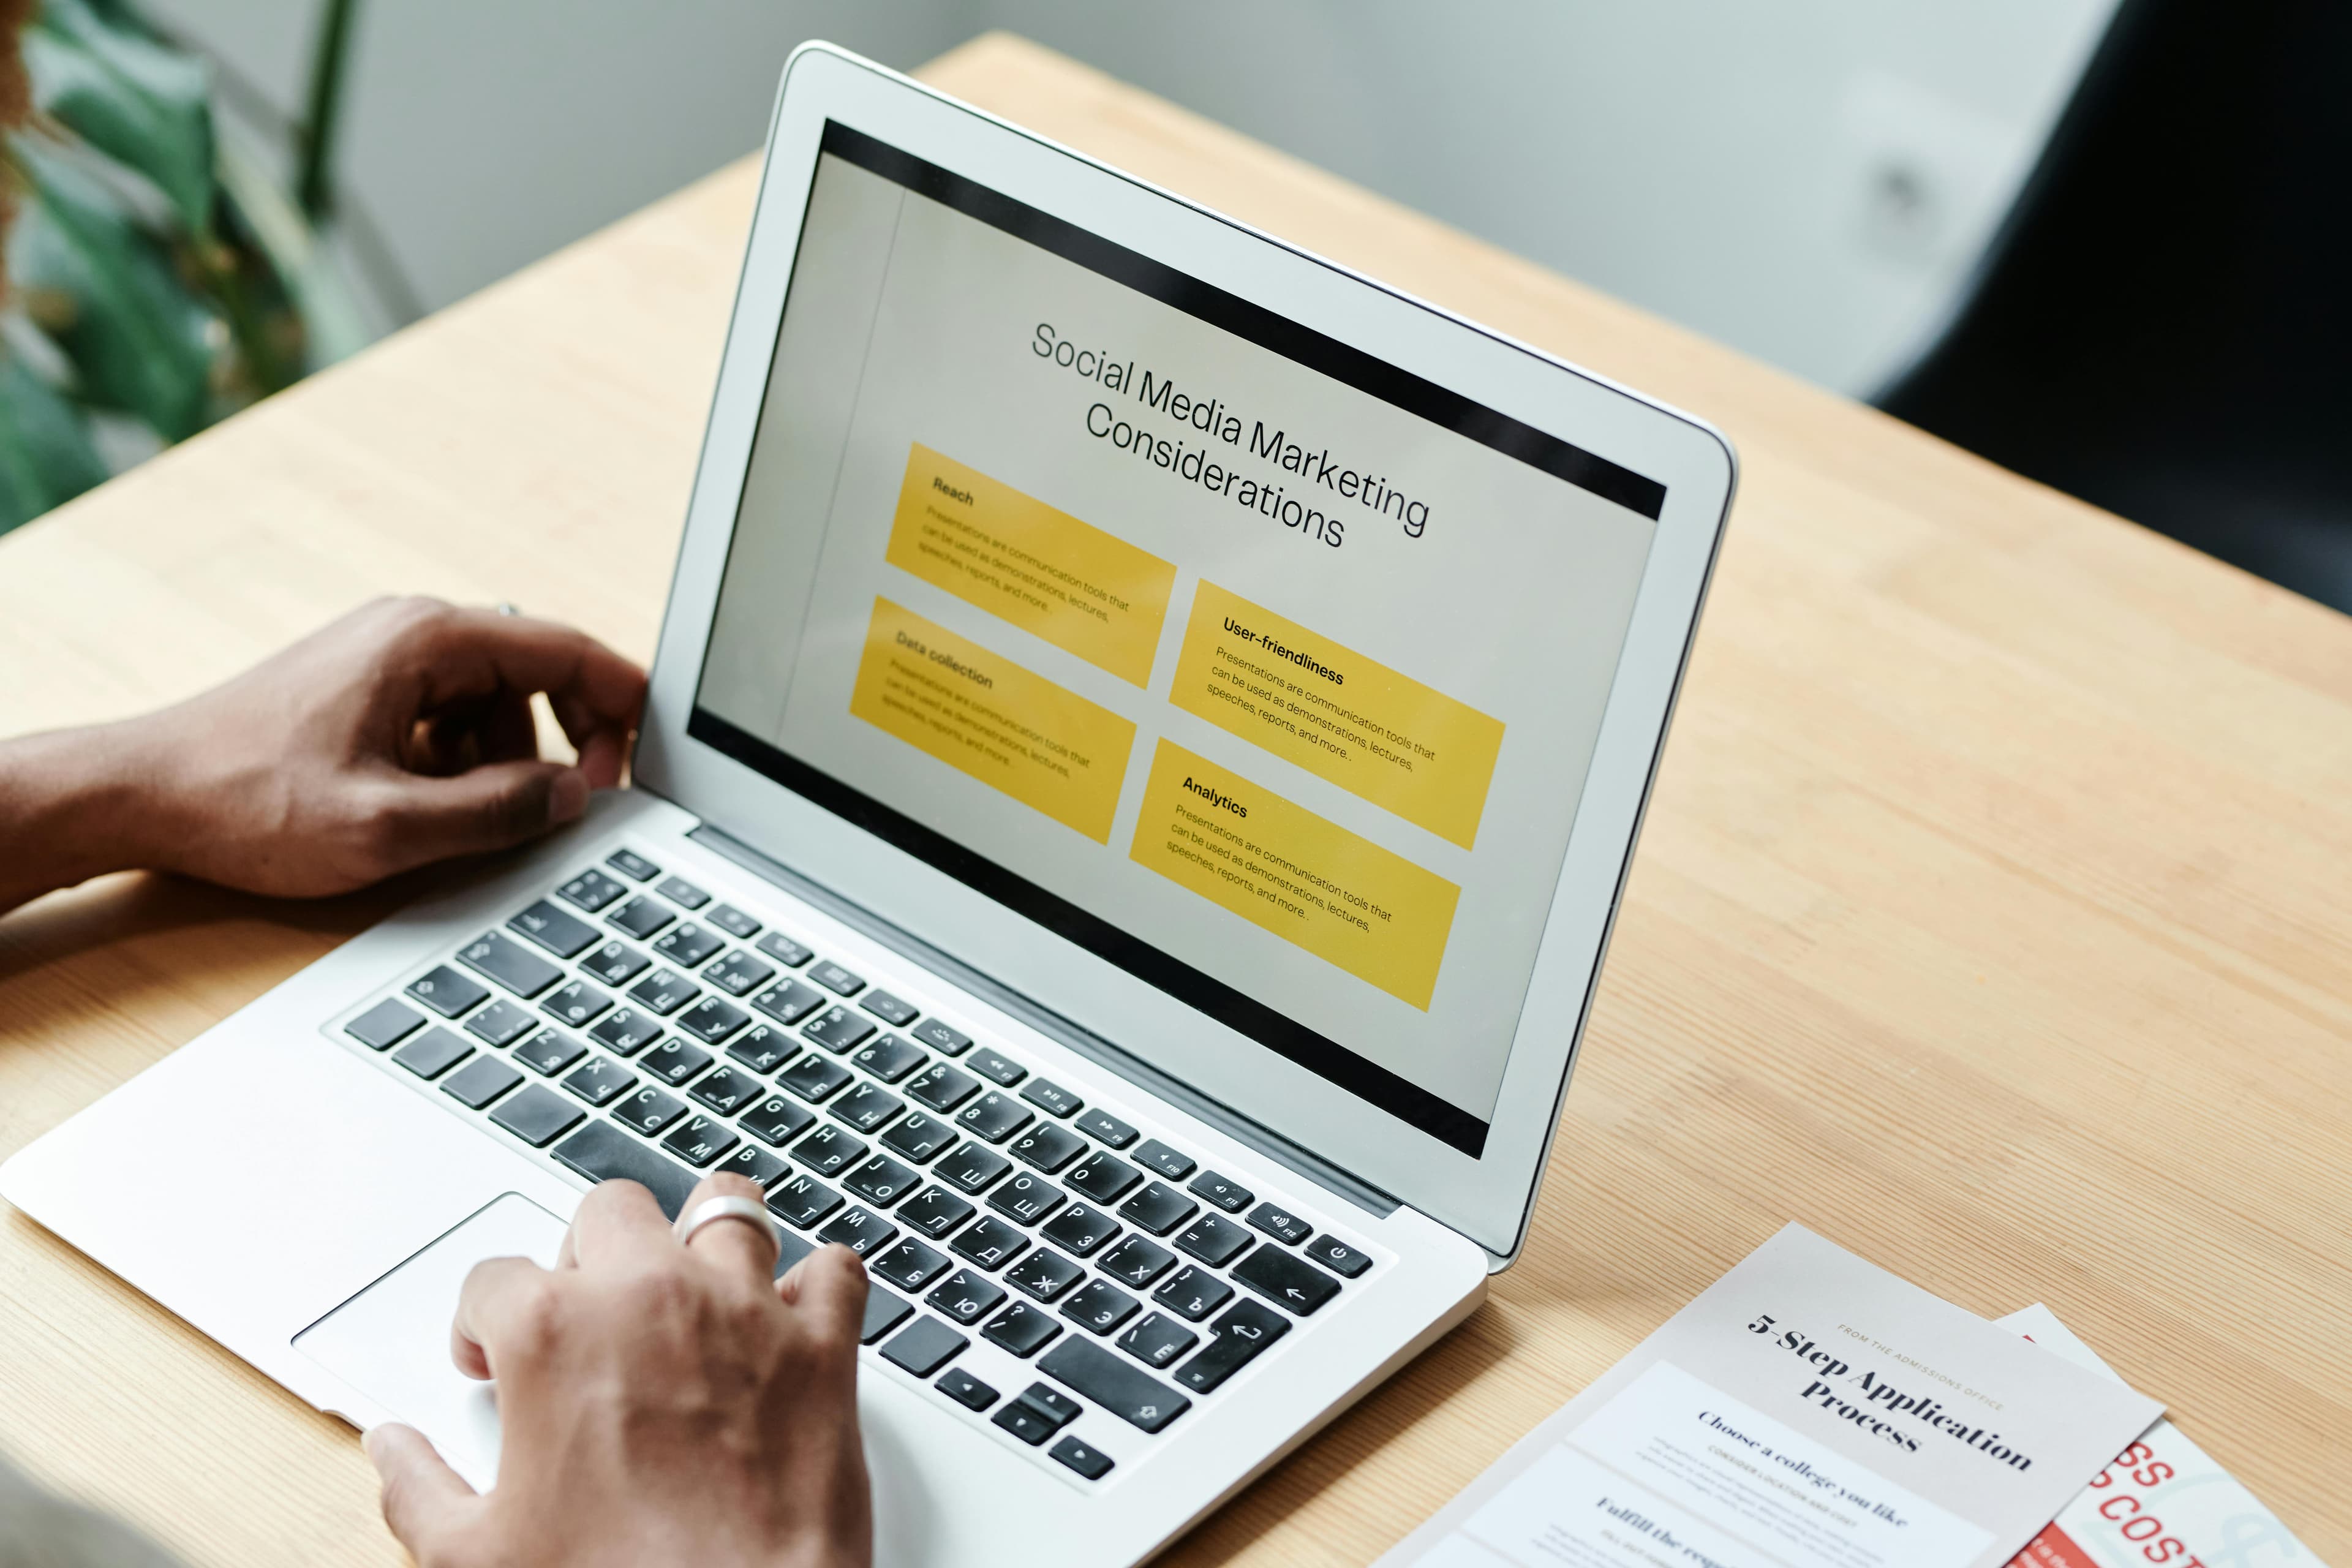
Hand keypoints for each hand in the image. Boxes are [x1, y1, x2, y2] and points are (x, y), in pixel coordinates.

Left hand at [0, 596, 645, 908]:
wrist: (139, 796)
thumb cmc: (246, 803)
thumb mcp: (389, 827)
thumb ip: (496, 812)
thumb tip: (573, 800)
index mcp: (428, 640)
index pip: (566, 649)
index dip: (623, 704)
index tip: (650, 757)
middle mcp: (411, 632)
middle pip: (537, 676)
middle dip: (563, 745)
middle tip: (568, 806)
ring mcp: (386, 659)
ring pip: (494, 706)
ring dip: (502, 763)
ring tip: (463, 819)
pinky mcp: (365, 690)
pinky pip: (448, 721)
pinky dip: (457, 765)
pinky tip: (422, 809)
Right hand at [363, 1174, 873, 1567]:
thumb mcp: (472, 1557)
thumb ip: (419, 1488)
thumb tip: (392, 1448)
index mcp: (555, 1333)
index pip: (494, 1279)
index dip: (482, 1323)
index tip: (491, 1358)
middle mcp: (652, 1298)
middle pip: (610, 1209)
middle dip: (588, 1252)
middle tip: (585, 1315)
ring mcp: (746, 1314)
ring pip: (728, 1206)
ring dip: (702, 1237)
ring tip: (686, 1286)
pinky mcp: (825, 1348)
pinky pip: (836, 1271)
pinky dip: (816, 1285)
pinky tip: (790, 1317)